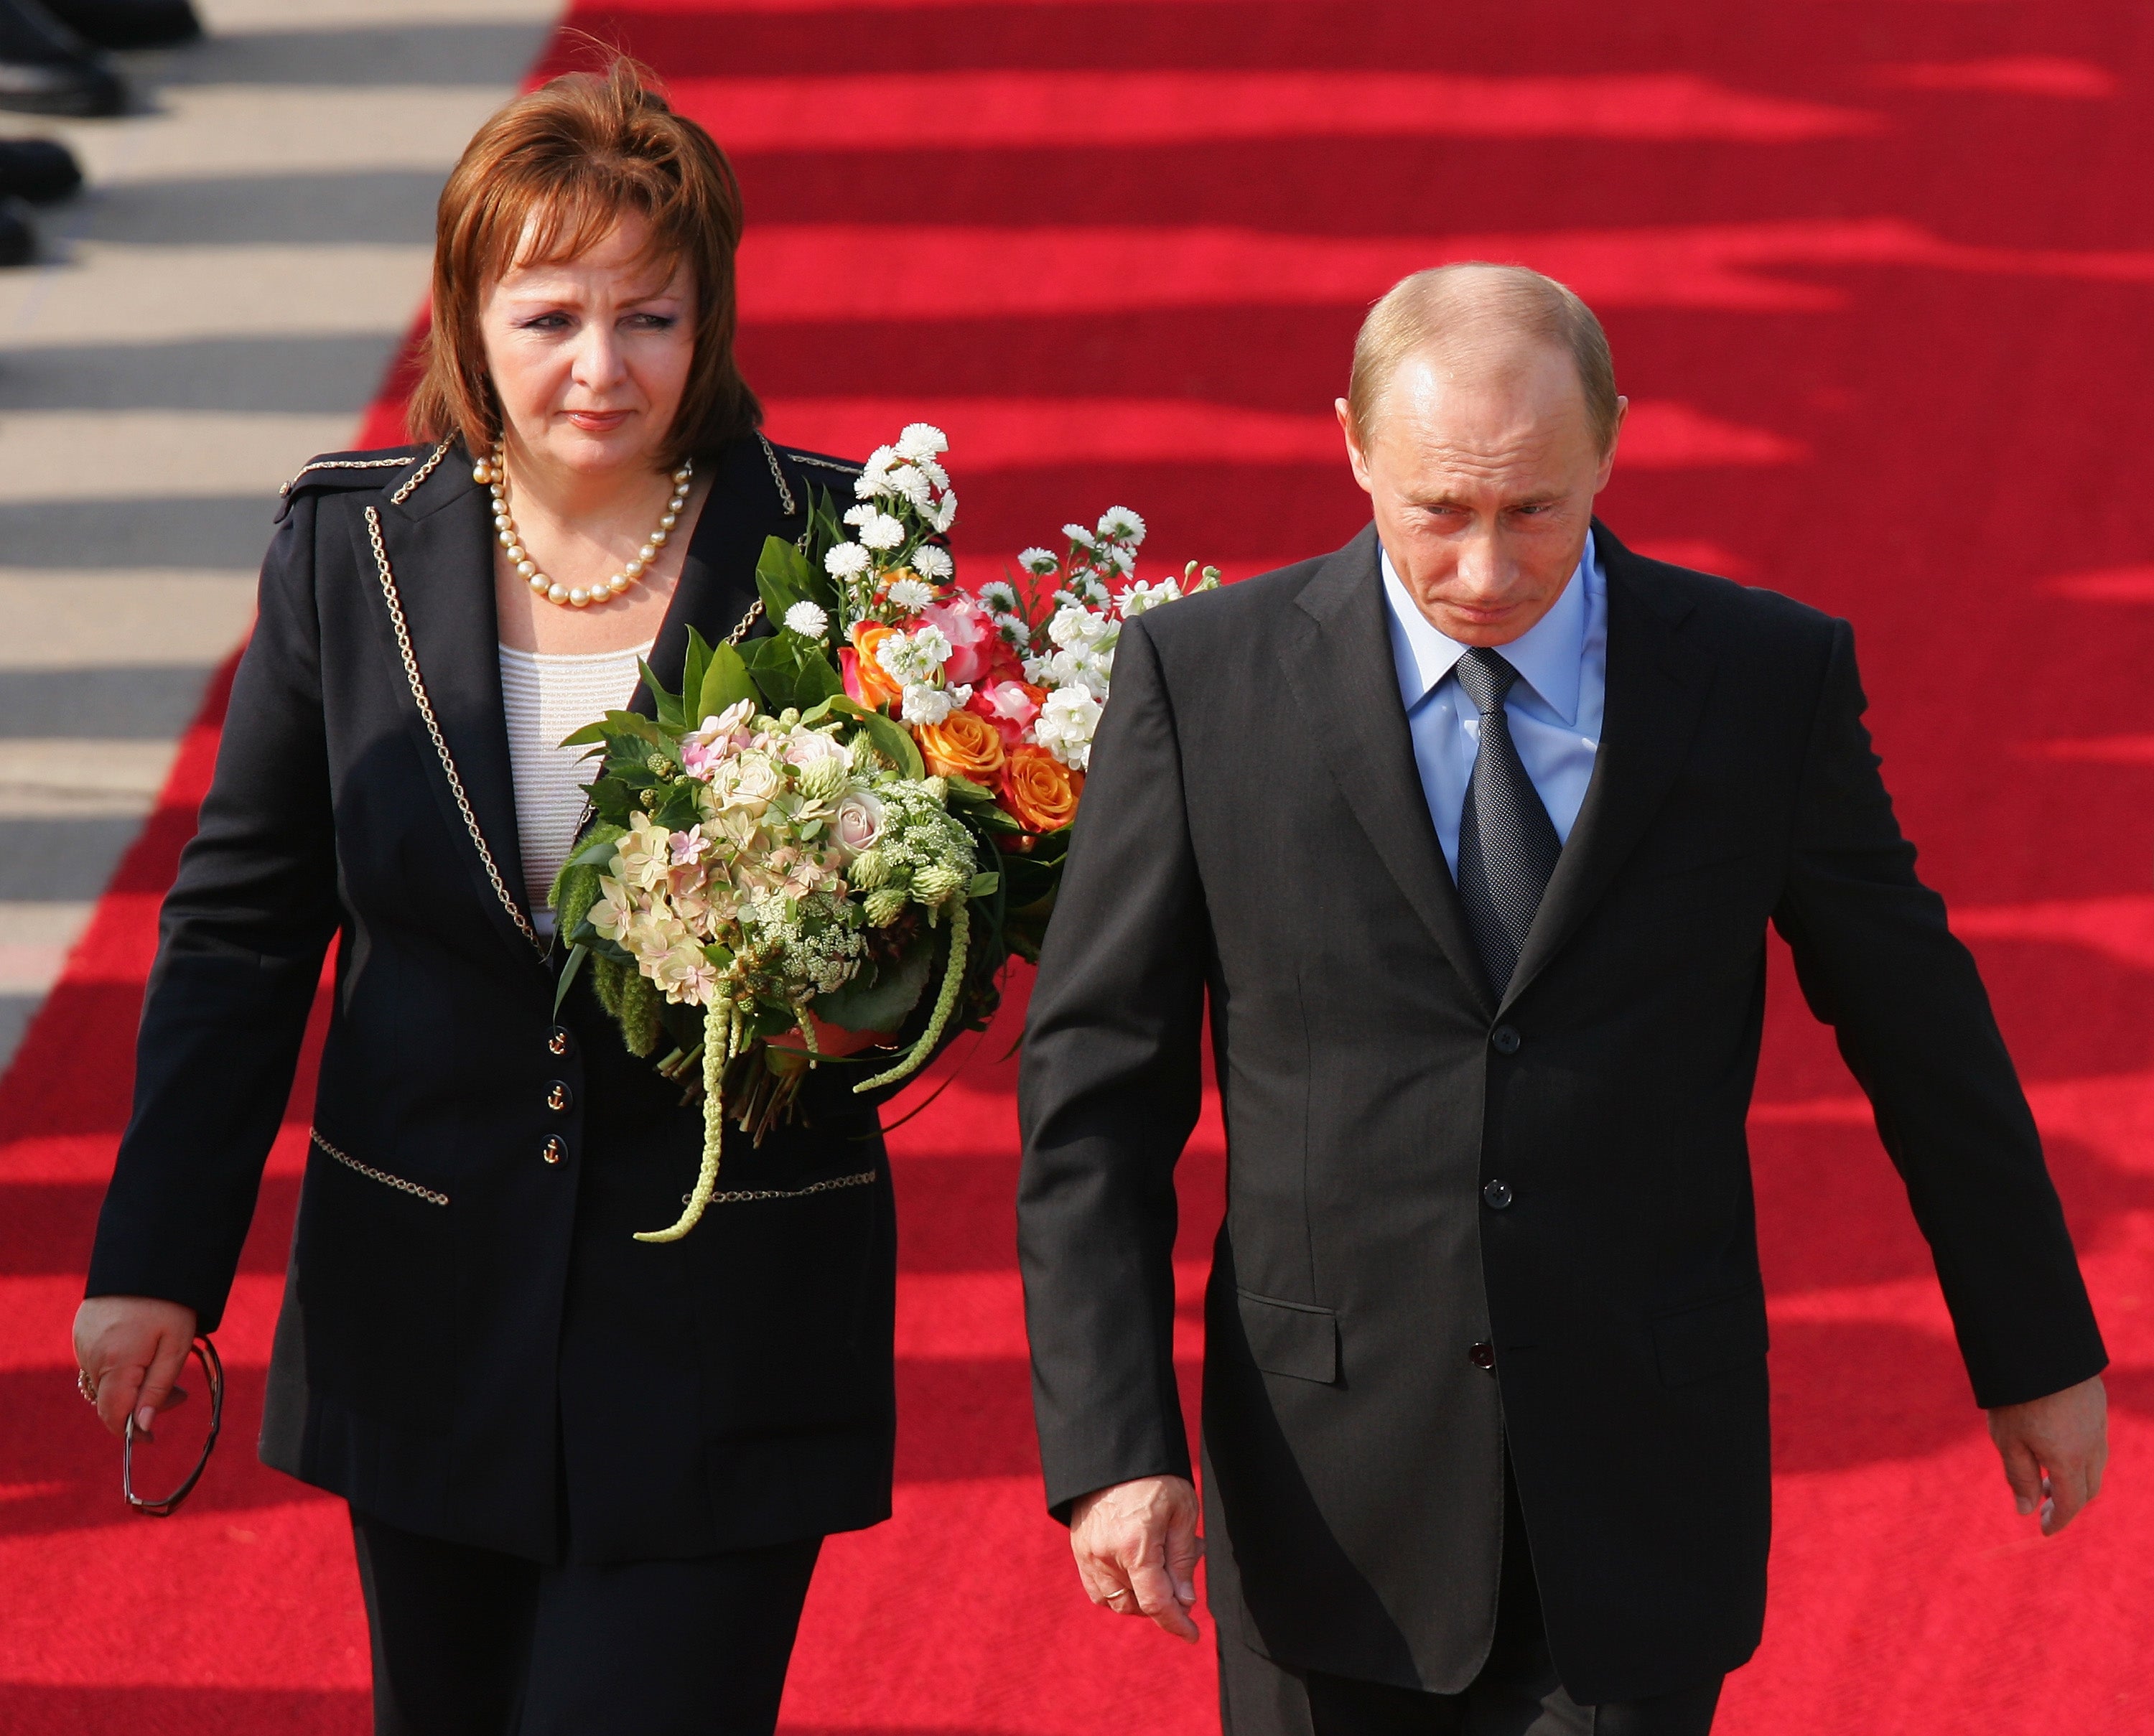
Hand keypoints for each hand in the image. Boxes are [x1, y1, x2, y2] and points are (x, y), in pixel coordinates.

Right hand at [73, 1295, 196, 1439]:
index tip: (151, 1438)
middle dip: (142, 1406)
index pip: (113, 1416)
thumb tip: (141, 1427)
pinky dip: (120, 1367)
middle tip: (181, 1394)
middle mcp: (91, 1357)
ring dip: (132, 1385)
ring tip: (165, 1365)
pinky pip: (98, 1363)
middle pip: (111, 1401)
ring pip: (105, 1383)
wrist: (148, 1259)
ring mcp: (82, 1344)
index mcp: (115, 1363)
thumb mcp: (175, 1347)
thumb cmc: (170, 1303)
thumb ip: (157, 1389)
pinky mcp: (81, 1332)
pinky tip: (143, 1350)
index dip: (131, 1432)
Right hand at [1067, 1474, 1203, 1642]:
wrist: (1114, 1450)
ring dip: (1141, 1598)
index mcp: (1135, 1545)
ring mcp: (1087, 1553)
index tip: (1193, 1634)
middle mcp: (1105, 1555)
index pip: (1156, 1603)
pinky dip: (1118, 1592)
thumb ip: (1182, 1560)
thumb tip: (1185, 1601)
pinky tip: (1136, 1571)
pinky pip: (1098, 1589)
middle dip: (1164, 1601)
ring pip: (1116, 1601)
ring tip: (1161, 1564)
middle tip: (1184, 1565)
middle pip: (1137, 1605)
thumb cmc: (1155, 1475)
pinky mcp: (1078, 1548)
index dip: (1177, 1624)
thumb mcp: (1182, 1511)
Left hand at [1988, 1373, 2106, 1535]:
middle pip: (2087, 1488)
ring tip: (2045, 1477)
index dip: (2057, 1520)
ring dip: (2074, 1478)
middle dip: (2068, 1503)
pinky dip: (2080, 1456)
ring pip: (2094, 1465)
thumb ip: (2020, 1476)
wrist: (2039, 1347)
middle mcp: (2092, 1446)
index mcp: (2070, 1460)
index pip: (2070, 1503)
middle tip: (2043, 1506)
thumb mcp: (2008, 1439)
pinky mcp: (2097, 1405)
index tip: (2043, 1530)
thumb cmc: (2017, 1395)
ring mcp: (2098, 1425)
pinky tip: (2057, 1446)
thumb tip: (2026, 1508)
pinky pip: (2095, 1442)